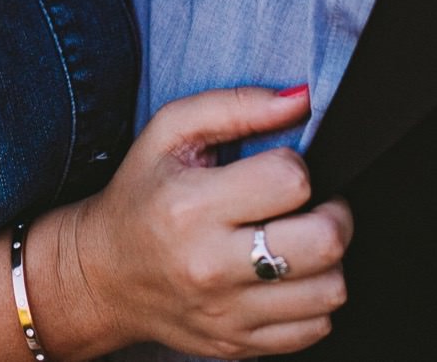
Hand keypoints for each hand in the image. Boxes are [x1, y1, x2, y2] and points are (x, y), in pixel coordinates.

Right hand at [34, 87, 351, 358]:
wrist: (102, 275)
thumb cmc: (141, 195)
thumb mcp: (169, 132)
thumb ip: (236, 105)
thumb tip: (301, 100)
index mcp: (192, 205)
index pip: (291, 180)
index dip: (295, 166)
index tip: (277, 170)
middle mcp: (211, 265)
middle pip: (323, 243)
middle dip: (333, 215)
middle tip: (314, 207)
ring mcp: (227, 313)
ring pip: (329, 291)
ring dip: (328, 262)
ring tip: (301, 242)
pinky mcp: (237, 344)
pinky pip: (314, 328)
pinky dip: (314, 301)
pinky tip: (288, 279)